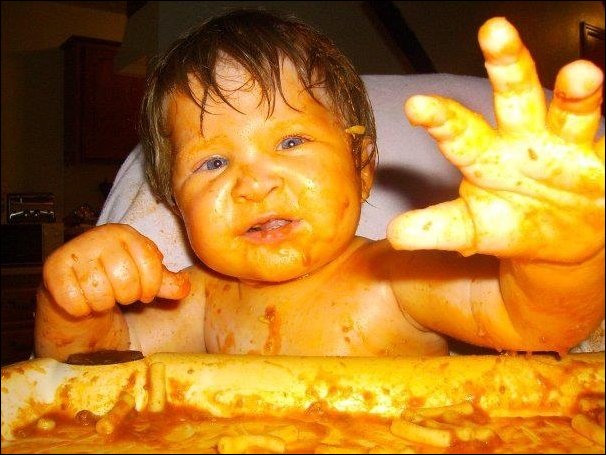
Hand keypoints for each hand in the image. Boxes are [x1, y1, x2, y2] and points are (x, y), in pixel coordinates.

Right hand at [43, 224, 189, 316]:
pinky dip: (82, 310)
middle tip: (119, 295)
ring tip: (101, 296)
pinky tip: (82, 301)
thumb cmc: (115, 277)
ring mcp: (74, 250)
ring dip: (104, 304)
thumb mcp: (145, 277)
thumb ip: (166, 282)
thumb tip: (184, 288)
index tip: (144, 292)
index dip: (151, 287)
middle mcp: (99, 236)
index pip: (152, 266)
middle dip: (127, 297)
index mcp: (126, 234)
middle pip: (126, 282)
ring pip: (101, 294)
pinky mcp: (53, 270)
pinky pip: (75, 303)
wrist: (76, 284)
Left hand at [388, 17, 603, 262]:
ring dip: (578, 91)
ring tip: (582, 74)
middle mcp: (524, 141)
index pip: (458, 133)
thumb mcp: (472, 229)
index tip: (416, 105)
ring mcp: (569, 149)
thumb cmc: (507, 221)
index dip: (440, 119)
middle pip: (515, 96)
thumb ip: (438, 228)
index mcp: (484, 156)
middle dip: (506, 64)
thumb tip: (396, 234)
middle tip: (493, 31)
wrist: (557, 240)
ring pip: (572, 111)